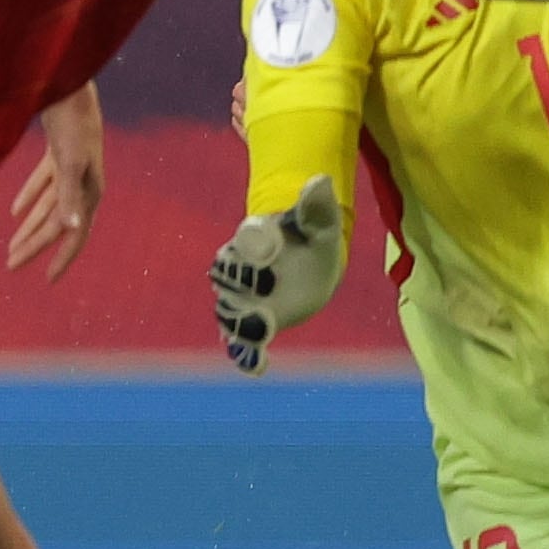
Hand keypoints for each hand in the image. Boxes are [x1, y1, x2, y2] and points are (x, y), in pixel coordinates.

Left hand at [5, 86, 106, 279]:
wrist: (69, 85)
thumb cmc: (72, 123)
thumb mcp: (70, 161)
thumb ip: (69, 194)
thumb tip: (72, 228)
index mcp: (89, 191)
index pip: (75, 234)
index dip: (61, 258)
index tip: (47, 281)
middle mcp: (83, 184)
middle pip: (56, 223)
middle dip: (35, 245)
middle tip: (11, 265)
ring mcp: (71, 169)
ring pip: (48, 206)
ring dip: (30, 225)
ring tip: (10, 246)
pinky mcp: (58, 153)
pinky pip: (43, 183)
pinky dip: (29, 197)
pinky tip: (14, 210)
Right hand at [212, 172, 346, 375]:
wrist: (309, 264)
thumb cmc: (311, 238)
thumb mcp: (320, 222)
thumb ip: (317, 207)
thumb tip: (319, 181)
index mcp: (250, 240)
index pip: (238, 247)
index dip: (247, 252)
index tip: (266, 255)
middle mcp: (237, 270)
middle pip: (228, 282)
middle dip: (243, 289)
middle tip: (262, 297)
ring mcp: (241, 298)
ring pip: (229, 311)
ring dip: (240, 320)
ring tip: (260, 327)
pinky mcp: (251, 324)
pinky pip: (241, 343)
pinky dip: (245, 355)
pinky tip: (258, 366)